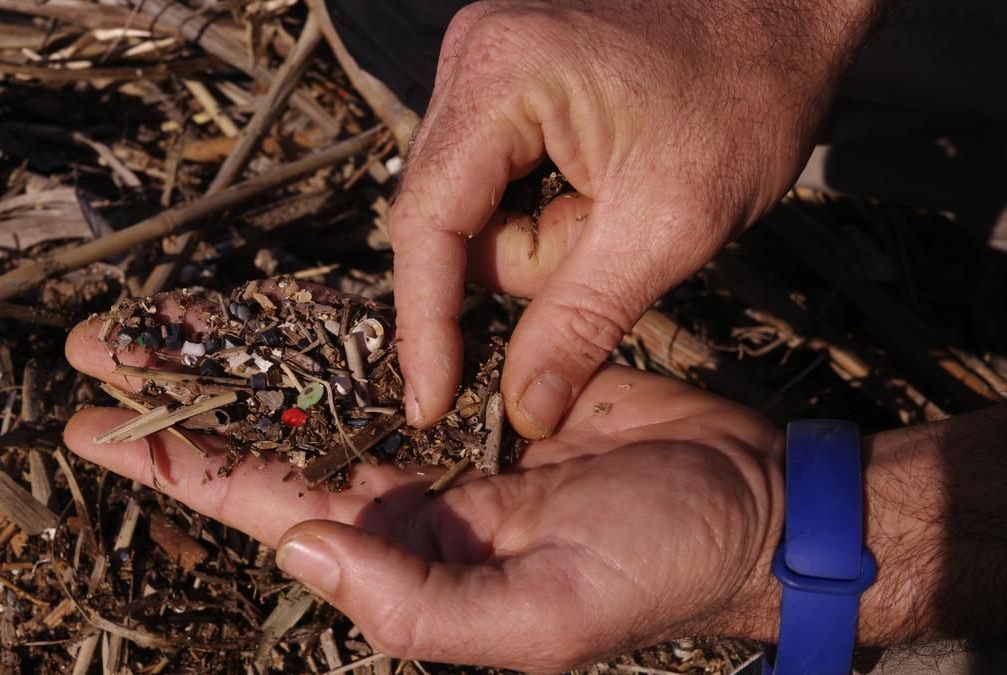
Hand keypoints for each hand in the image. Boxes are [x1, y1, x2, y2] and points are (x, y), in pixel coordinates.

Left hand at [64, 310, 785, 670]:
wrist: (746, 500)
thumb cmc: (658, 569)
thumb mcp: (540, 615)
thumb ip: (414, 602)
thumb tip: (301, 545)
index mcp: (406, 563)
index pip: (268, 508)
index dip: (177, 471)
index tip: (93, 426)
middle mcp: (407, 507)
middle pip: (271, 445)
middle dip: (184, 403)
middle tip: (99, 350)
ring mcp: (442, 445)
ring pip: (319, 396)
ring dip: (245, 359)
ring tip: (168, 320)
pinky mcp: (482, 392)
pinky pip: (391, 357)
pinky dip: (334, 336)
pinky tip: (284, 312)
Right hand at [390, 0, 887, 436]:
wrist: (788, 14)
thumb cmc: (747, 96)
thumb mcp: (669, 227)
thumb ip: (581, 323)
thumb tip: (523, 409)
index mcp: (499, 77)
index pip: (427, 226)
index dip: (426, 327)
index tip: (429, 405)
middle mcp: (470, 57)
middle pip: (449, 223)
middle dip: (524, 265)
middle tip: (607, 246)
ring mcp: (483, 64)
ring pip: (476, 211)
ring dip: (544, 239)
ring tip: (619, 204)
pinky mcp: (503, 81)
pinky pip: (495, 183)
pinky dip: (544, 211)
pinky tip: (602, 190)